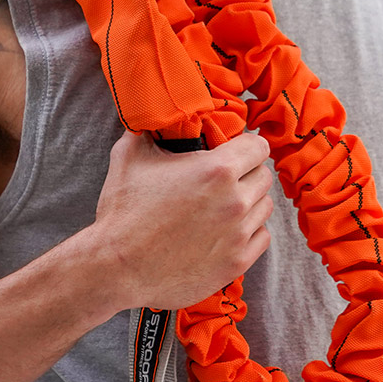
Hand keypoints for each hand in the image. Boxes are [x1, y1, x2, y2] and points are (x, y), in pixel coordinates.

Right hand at [92, 130, 273, 309]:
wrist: (118, 268)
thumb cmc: (123, 212)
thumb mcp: (130, 156)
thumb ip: (148, 128)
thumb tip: (153, 114)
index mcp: (217, 170)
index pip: (258, 146)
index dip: (245, 145)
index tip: (234, 151)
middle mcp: (235, 201)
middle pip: (264, 175)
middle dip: (247, 172)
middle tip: (224, 179)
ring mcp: (238, 234)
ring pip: (264, 207)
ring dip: (249, 202)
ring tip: (223, 206)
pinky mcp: (236, 262)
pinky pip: (261, 238)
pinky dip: (249, 232)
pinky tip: (226, 231)